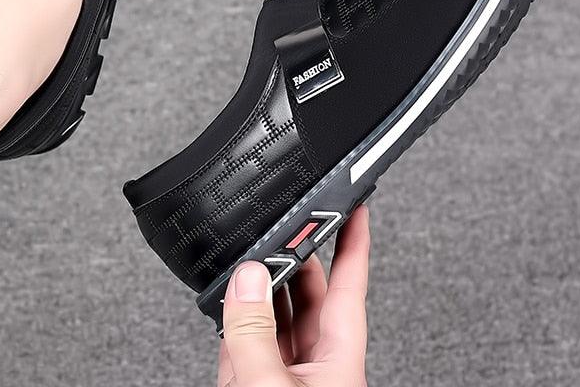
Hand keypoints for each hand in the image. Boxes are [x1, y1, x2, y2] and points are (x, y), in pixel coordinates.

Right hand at [217, 205, 369, 386]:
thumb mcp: (269, 386)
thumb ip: (256, 333)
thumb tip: (248, 280)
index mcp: (339, 363)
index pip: (350, 288)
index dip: (354, 244)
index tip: (355, 209)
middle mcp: (315, 367)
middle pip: (310, 297)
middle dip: (294, 258)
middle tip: (283, 224)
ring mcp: (283, 377)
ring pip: (275, 318)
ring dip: (258, 287)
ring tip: (245, 258)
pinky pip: (245, 342)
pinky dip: (232, 318)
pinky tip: (224, 300)